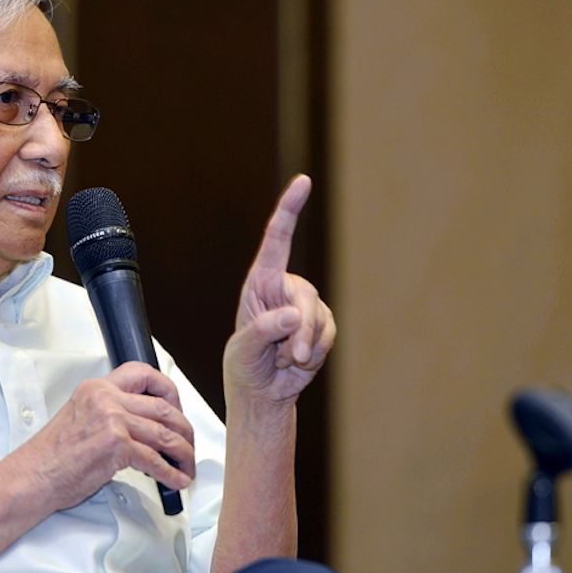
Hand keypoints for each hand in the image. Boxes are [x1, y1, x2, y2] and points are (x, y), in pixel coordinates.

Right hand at [23, 363, 195, 510]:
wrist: (33, 476)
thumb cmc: (53, 455)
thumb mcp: (80, 417)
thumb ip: (109, 412)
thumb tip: (142, 425)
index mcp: (97, 388)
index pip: (142, 372)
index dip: (168, 389)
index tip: (176, 407)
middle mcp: (106, 399)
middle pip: (163, 407)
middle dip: (183, 429)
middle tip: (187, 443)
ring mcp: (112, 420)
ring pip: (165, 434)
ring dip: (183, 453)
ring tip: (186, 466)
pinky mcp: (117, 445)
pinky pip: (156, 460)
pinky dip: (171, 474)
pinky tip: (175, 481)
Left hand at [223, 174, 335, 402]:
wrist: (262, 391)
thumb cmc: (244, 365)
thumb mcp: (243, 350)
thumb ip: (263, 331)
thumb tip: (292, 315)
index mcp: (260, 282)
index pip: (277, 239)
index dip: (290, 209)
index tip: (303, 181)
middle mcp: (285, 288)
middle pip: (305, 295)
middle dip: (301, 328)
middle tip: (291, 356)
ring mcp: (306, 307)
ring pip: (319, 319)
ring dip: (305, 346)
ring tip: (284, 359)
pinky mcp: (322, 326)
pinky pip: (327, 335)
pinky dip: (315, 353)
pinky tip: (297, 361)